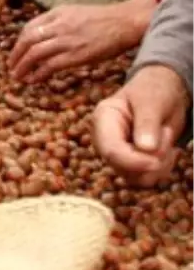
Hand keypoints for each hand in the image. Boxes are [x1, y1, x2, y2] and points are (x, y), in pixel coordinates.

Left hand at [9, 0, 153, 82]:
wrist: (126, 22)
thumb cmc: (104, 19)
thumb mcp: (75, 11)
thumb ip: (58, 21)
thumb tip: (42, 34)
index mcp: (57, 13)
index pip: (29, 28)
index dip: (19, 42)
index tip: (16, 52)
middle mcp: (59, 25)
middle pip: (27, 40)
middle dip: (15, 55)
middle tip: (11, 67)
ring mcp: (67, 40)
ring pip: (35, 53)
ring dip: (22, 66)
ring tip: (17, 76)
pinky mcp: (77, 55)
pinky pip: (50, 66)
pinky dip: (38, 73)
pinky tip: (33, 80)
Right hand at [93, 65, 189, 186]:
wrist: (163, 94)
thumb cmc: (154, 91)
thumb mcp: (152, 101)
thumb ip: (147, 122)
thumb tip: (146, 149)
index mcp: (103, 120)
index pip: (110, 150)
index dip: (133, 161)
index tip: (156, 162)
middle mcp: (105, 140)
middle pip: (122, 167)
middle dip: (151, 159)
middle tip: (167, 134)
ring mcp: (117, 154)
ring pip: (135, 177)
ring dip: (159, 164)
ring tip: (166, 139)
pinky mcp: (130, 164)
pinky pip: (146, 179)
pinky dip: (162, 169)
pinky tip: (167, 150)